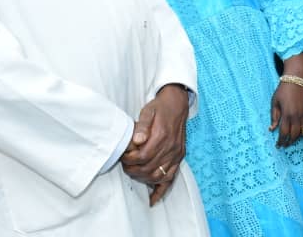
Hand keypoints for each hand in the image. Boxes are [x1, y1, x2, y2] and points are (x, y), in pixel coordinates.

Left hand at [122, 84, 188, 205]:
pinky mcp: (179, 157)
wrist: (177, 104)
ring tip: (134, 173)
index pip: (143, 157)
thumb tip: (136, 141)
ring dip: (143, 179)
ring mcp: (176, 154)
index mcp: (162, 136)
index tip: (123, 156)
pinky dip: (162, 190)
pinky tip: (153, 198)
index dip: (130, 160)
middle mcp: (171, 147)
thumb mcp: (148, 111)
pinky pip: (171, 177)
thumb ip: (142, 126)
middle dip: (133, 170)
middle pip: (149, 168)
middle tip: (125, 165)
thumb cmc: (160, 108)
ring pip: (158, 176)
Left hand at [270, 84, 302, 146]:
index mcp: (287, 115)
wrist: (297, 79)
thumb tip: (272, 129)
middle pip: (294, 135)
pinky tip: (300, 129)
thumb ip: (274, 116)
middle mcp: (297, 116)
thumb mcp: (275, 102)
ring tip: (291, 139)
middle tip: (284, 145)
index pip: (284, 133)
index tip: (278, 145)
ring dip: (297, 137)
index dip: (281, 141)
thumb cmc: (283, 89)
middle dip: (289, 142)